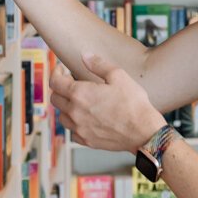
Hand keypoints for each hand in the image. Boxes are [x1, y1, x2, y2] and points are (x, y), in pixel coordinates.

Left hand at [51, 53, 166, 152]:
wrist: (143, 131)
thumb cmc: (133, 103)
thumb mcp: (118, 76)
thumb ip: (98, 64)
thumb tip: (85, 56)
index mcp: (80, 94)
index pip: (55, 82)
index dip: (56, 72)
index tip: (61, 69)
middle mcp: (75, 112)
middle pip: (55, 99)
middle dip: (60, 88)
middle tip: (71, 83)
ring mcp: (79, 128)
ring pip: (62, 116)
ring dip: (66, 106)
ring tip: (79, 101)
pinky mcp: (86, 141)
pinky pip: (72, 131)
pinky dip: (75, 123)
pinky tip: (85, 118)